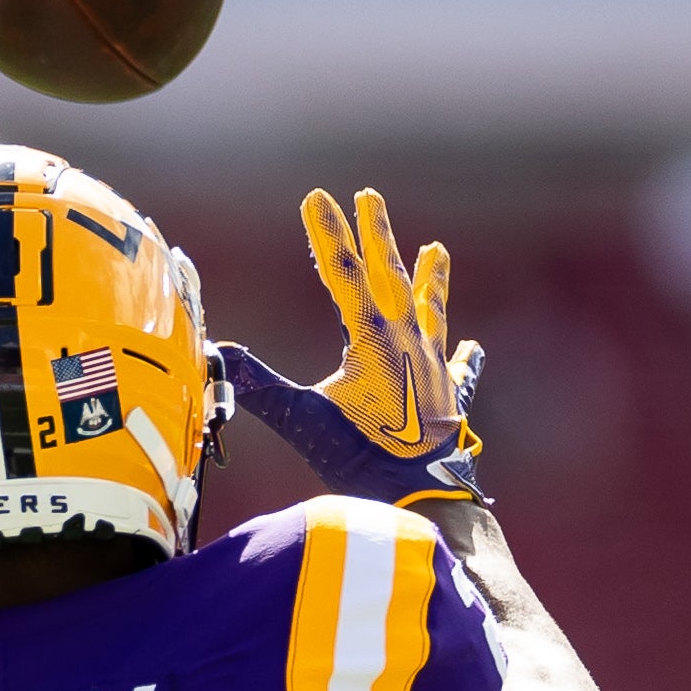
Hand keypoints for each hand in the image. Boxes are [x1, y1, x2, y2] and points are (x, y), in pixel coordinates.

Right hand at [215, 187, 487, 505]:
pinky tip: (473, 348)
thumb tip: (217, 356)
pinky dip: (465, 358)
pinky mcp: (450, 400)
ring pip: (431, 311)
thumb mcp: (304, 418)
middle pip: (390, 276)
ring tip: (438, 249)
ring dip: (431, 279)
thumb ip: (261, 386)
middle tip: (370, 195)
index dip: (327, 233)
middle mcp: (409, 342)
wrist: (424, 495)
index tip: (317, 197)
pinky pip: (460, 371)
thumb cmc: (363, 457)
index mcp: (373, 338)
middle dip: (376, 234)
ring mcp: (434, 369)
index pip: (345, 273)